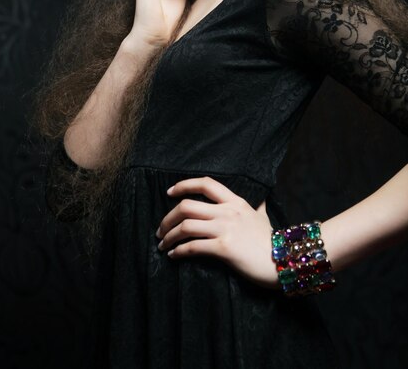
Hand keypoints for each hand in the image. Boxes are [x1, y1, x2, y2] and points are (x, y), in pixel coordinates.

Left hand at [156, 176, 280, 289]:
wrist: (285, 261)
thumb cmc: (272, 241)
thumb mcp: (264, 217)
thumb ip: (258, 207)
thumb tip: (262, 200)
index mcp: (235, 202)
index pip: (205, 184)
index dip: (184, 185)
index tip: (169, 192)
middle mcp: (228, 211)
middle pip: (187, 206)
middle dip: (168, 218)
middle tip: (160, 230)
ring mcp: (225, 229)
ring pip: (185, 226)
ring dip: (168, 236)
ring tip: (162, 245)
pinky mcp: (224, 248)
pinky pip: (193, 247)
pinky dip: (178, 251)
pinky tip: (174, 256)